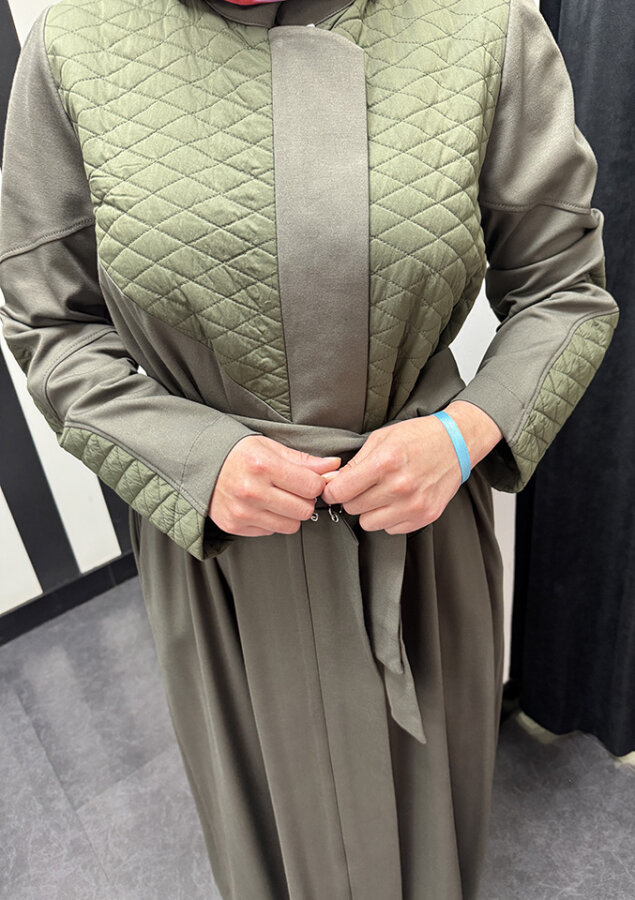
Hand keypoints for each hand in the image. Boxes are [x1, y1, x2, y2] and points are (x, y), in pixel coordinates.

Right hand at [208, 435, 340, 536]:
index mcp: (263, 465)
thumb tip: (334, 466)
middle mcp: (252, 491)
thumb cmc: (239, 454)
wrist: (201, 465)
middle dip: (304, 500)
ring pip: (290, 526)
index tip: (308, 479)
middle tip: (291, 489)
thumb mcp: (270, 447)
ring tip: (276, 498)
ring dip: (289, 514)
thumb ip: (304, 460)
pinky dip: (271, 521)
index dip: (316, 483)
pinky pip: (270, 532)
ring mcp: (242, 512)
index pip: (312, 486)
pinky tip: (260, 506)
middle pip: (304, 510)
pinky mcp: (235, 526)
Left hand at [320, 401, 501, 533]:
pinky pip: (390, 529)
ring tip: (382, 493)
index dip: (332, 490)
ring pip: (369, 524)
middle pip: (352, 508)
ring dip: (370, 510)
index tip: (334, 488)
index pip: (340, 491)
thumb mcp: (381, 439)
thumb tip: (331, 483)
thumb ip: (355, 463)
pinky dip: (389, 517)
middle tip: (364, 486)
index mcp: (385, 463)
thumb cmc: (417, 437)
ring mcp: (414, 505)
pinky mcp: (425, 516)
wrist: (456, 443)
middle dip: (352, 497)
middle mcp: (400, 487)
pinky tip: (398, 500)